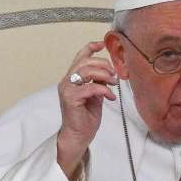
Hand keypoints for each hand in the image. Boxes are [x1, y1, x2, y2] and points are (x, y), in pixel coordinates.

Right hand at [57, 41, 117, 180]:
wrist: (78, 136)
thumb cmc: (85, 117)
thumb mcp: (95, 95)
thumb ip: (99, 82)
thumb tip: (109, 73)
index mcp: (72, 79)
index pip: (79, 57)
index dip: (91, 47)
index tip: (102, 44)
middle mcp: (67, 81)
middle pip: (85, 61)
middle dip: (103, 65)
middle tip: (114, 75)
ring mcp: (67, 89)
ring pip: (86, 71)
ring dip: (104, 75)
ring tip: (114, 84)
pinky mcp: (71, 98)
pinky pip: (90, 87)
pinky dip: (103, 90)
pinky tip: (110, 97)